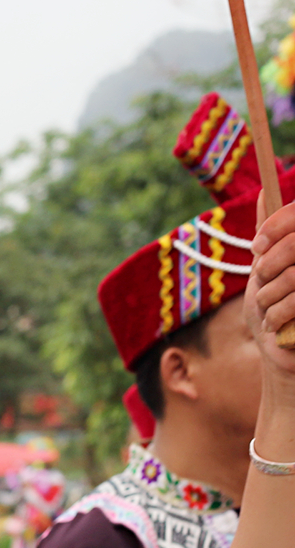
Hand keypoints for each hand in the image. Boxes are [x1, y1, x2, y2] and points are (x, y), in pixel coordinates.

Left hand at [248, 201, 294, 379]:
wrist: (283, 359)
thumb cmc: (275, 313)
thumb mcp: (266, 271)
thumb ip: (272, 235)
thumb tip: (265, 189)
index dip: (279, 225)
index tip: (257, 246)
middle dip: (269, 265)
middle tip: (260, 283)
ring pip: (294, 276)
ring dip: (270, 295)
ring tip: (267, 311)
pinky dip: (278, 315)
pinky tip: (275, 326)